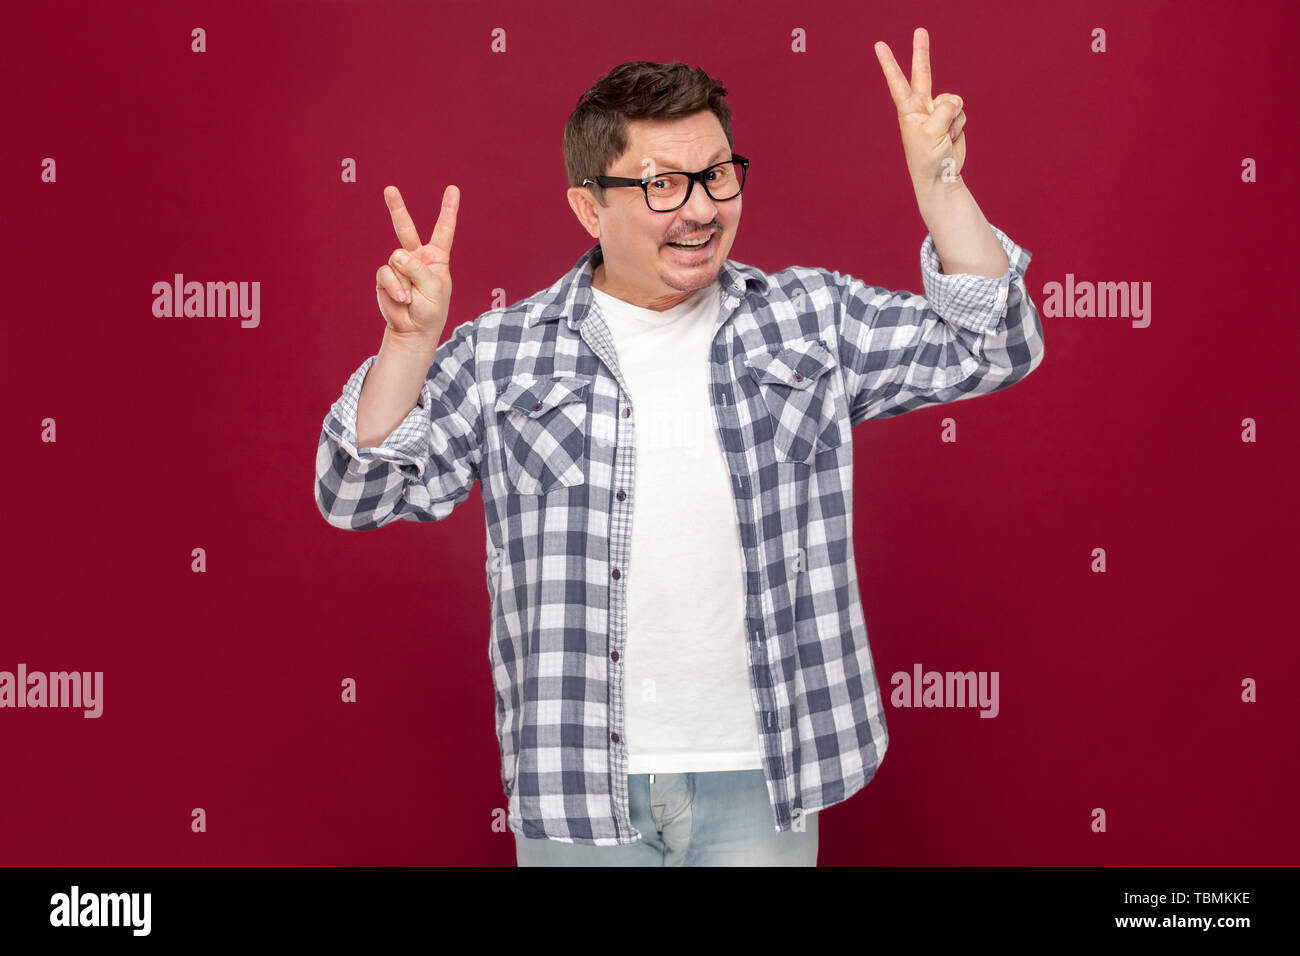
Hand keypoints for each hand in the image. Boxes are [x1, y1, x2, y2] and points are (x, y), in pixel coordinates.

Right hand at [375, 184, 458, 340]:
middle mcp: (417, 257)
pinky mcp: (385, 277)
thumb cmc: (431, 310)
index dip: (448, 209)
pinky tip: (402, 299)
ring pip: (396, 259)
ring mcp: (399, 266)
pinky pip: (386, 274)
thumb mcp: (434, 288)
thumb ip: (418, 269)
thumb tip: (396, 255)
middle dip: (396, 208)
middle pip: (405, 228)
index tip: (453, 189)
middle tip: (389, 189)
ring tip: (411, 297)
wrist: (414, 330)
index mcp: (436, 257)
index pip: (444, 229)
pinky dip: (394, 287)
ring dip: (404, 281)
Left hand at [873, 28, 966, 191]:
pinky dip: (959, 125)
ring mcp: (937, 111)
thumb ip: (944, 109)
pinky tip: (951, 138)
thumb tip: (955, 99)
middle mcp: (922, 107)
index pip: (897, 81)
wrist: (941, 177)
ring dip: (953, 119)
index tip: (879, 45)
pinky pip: (961, 112)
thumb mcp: (932, 132)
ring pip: (953, 100)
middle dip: (921, 52)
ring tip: (944, 137)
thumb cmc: (928, 158)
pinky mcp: (952, 118)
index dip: (889, 63)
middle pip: (923, 73)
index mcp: (908, 110)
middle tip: (920, 30)